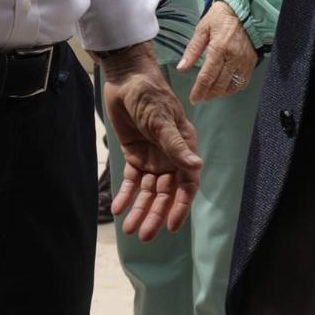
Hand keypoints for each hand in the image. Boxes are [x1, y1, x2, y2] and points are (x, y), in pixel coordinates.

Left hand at [100, 43, 201, 241]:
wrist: (126, 79)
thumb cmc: (150, 95)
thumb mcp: (162, 120)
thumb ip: (176, 145)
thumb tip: (197, 166)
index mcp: (184, 148)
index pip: (187, 183)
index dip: (181, 205)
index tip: (172, 226)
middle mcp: (170, 157)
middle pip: (166, 193)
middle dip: (156, 214)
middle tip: (144, 235)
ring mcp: (152, 158)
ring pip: (149, 191)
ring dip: (140, 210)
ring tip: (130, 229)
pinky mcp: (135, 156)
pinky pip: (132, 181)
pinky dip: (125, 195)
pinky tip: (117, 208)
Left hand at [179, 4, 258, 104]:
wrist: (244, 9)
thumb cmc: (221, 17)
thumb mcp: (202, 29)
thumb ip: (192, 50)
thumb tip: (182, 68)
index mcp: (219, 47)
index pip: (207, 76)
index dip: (199, 91)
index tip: (193, 98)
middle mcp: (233, 57)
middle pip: (219, 85)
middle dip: (208, 95)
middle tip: (200, 96)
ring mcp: (244, 61)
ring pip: (232, 87)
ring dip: (220, 93)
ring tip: (210, 93)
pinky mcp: (251, 63)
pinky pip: (242, 82)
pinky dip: (232, 89)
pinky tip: (224, 87)